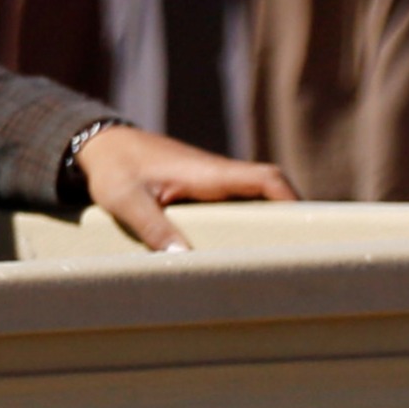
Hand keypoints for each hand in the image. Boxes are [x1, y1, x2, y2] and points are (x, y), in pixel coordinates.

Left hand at [71, 124, 296, 253]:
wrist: (100, 144)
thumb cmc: (114, 168)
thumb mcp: (126, 200)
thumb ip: (153, 227)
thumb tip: (183, 258)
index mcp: (208, 173)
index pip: (266, 179)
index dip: (292, 201)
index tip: (308, 228)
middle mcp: (217, 175)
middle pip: (270, 193)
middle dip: (290, 220)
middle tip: (305, 256)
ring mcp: (212, 182)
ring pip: (255, 200)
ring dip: (269, 224)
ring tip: (282, 263)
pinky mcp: (202, 190)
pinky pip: (236, 205)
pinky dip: (247, 224)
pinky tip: (244, 252)